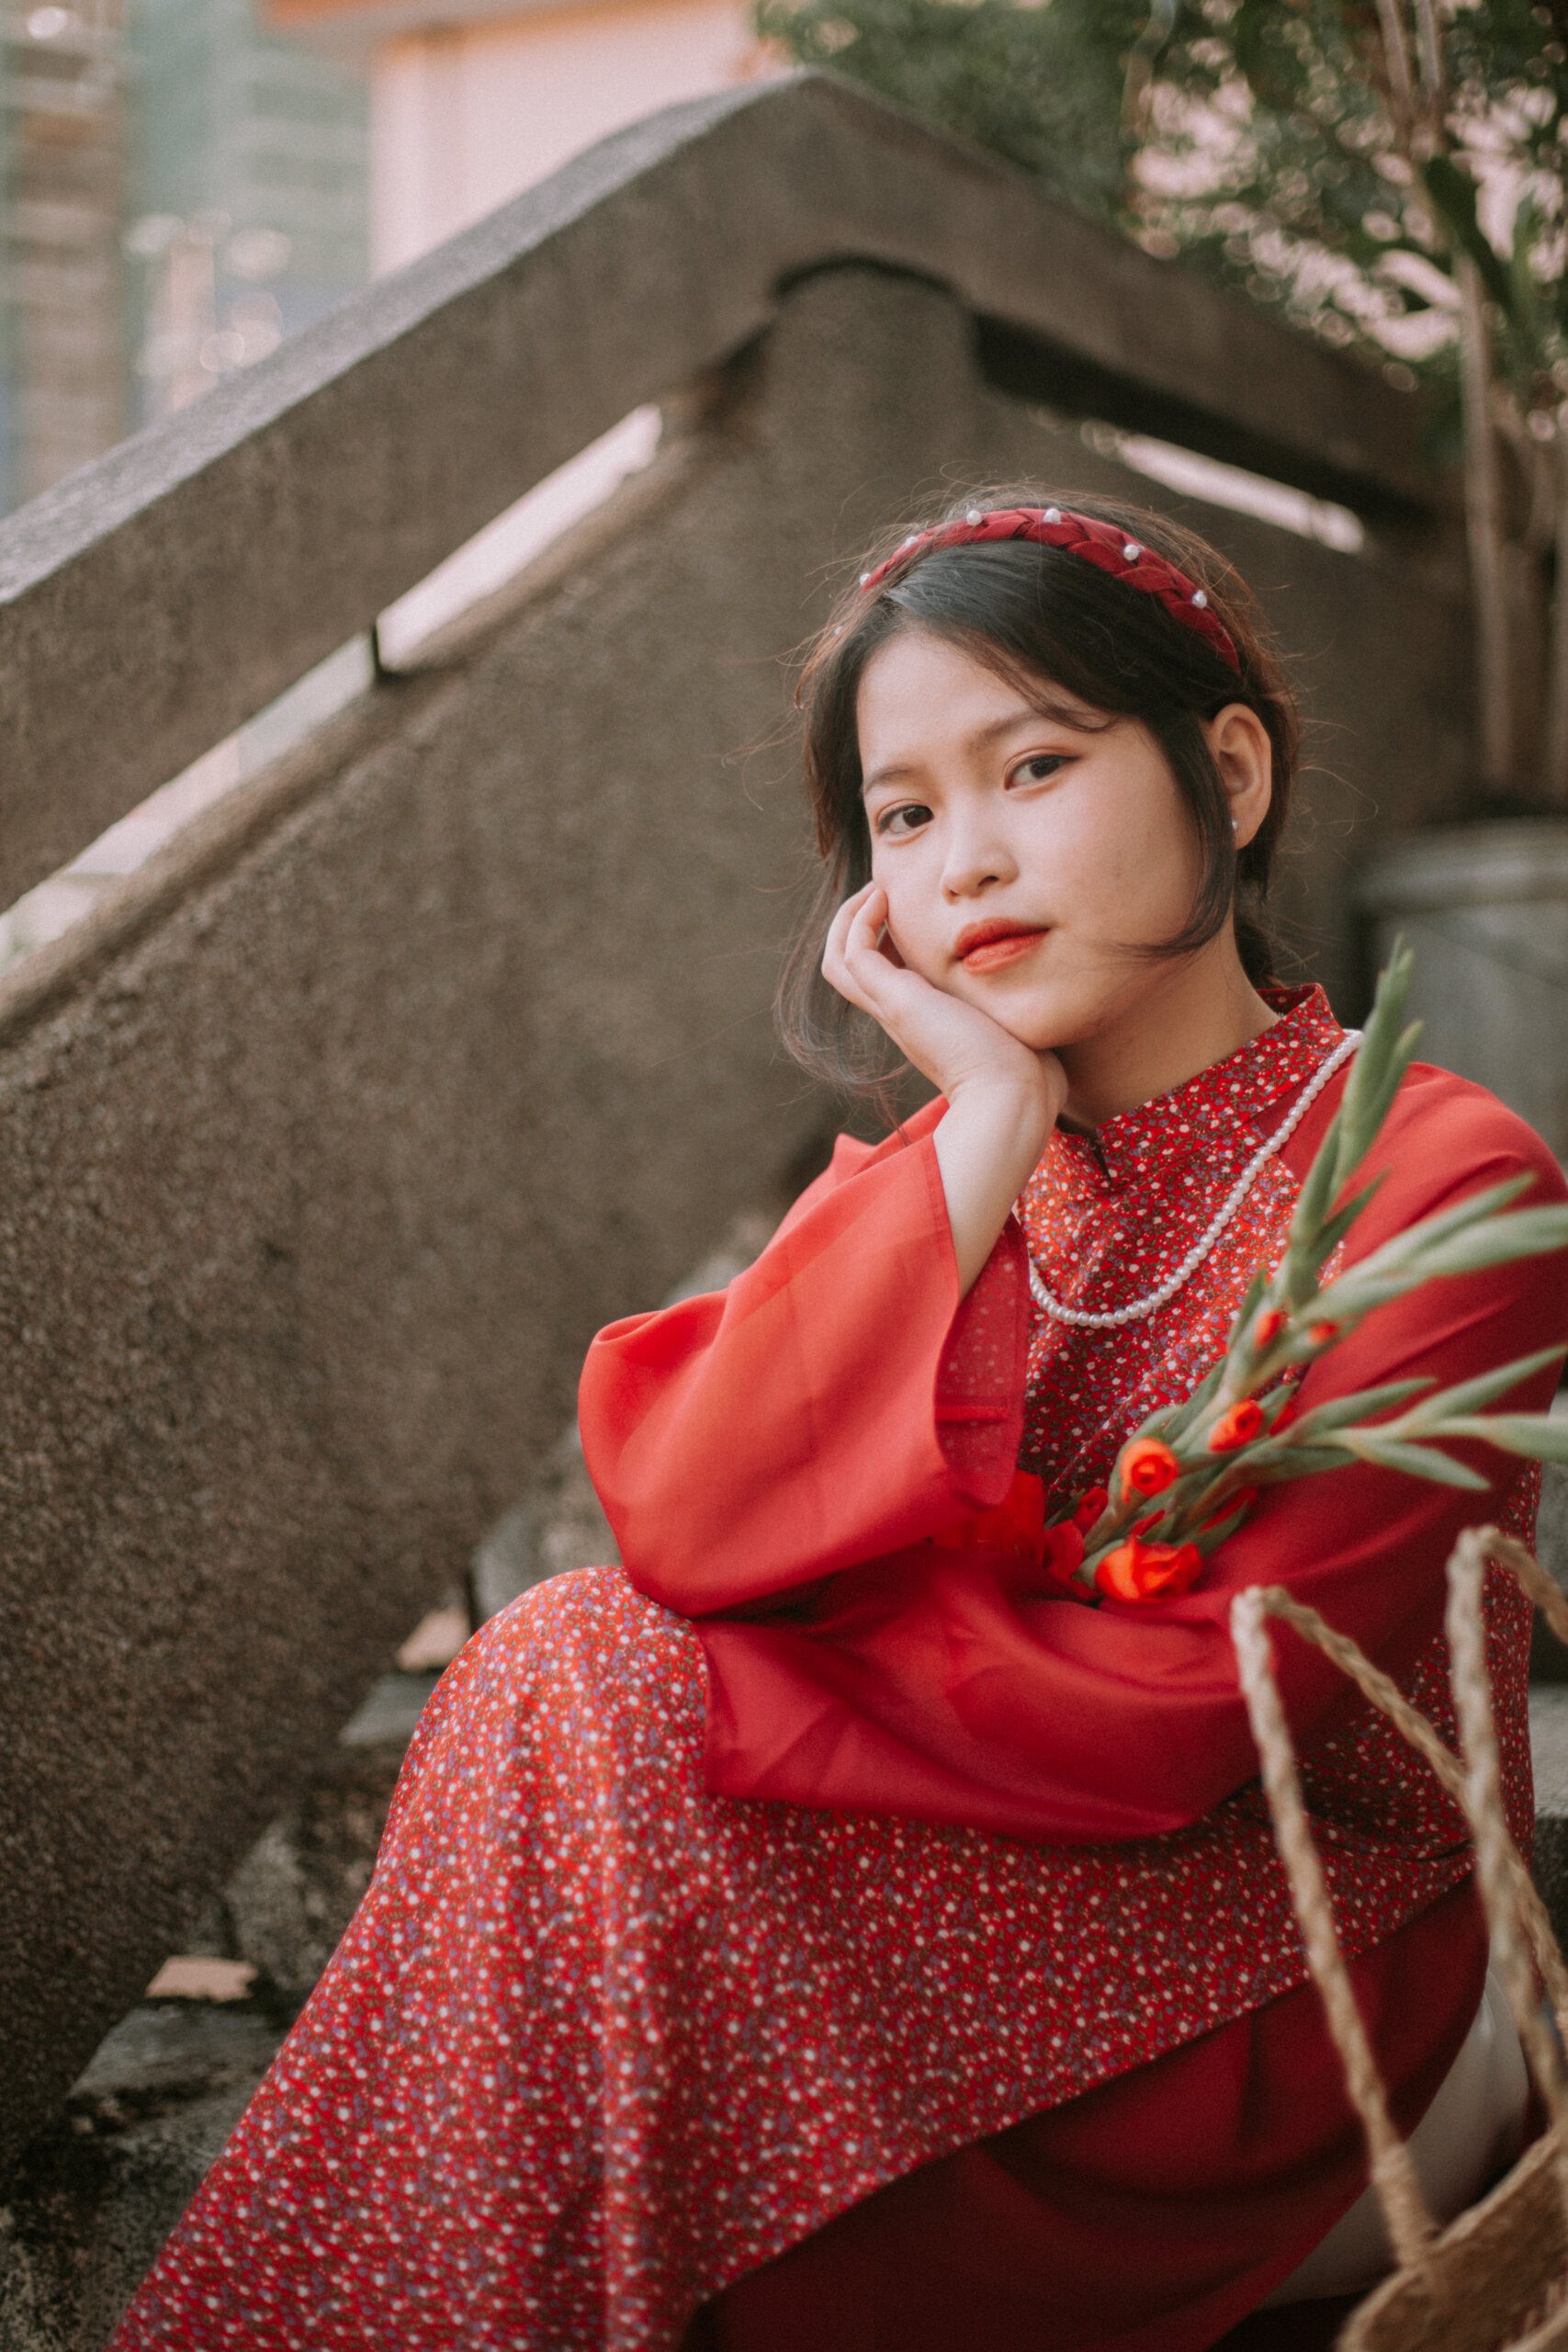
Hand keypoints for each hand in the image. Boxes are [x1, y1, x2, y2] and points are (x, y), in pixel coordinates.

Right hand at [823, 882, 1068, 1293]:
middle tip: (881, 892)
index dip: (888, 937)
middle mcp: (901, 1015)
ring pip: (838, 959)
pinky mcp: (896, 1003)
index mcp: (925, 1020)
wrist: (1015, 1097)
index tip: (908, 908)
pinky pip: (854, 952)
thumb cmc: (1028, 1071)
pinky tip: (884, 898)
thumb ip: (1020, 1003)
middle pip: (848, 967)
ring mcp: (894, 1009)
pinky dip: (860, 920)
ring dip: (848, 918)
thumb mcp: (1016, 1023)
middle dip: (858, 923)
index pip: (886, 973)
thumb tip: (1049, 984)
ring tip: (875, 890)